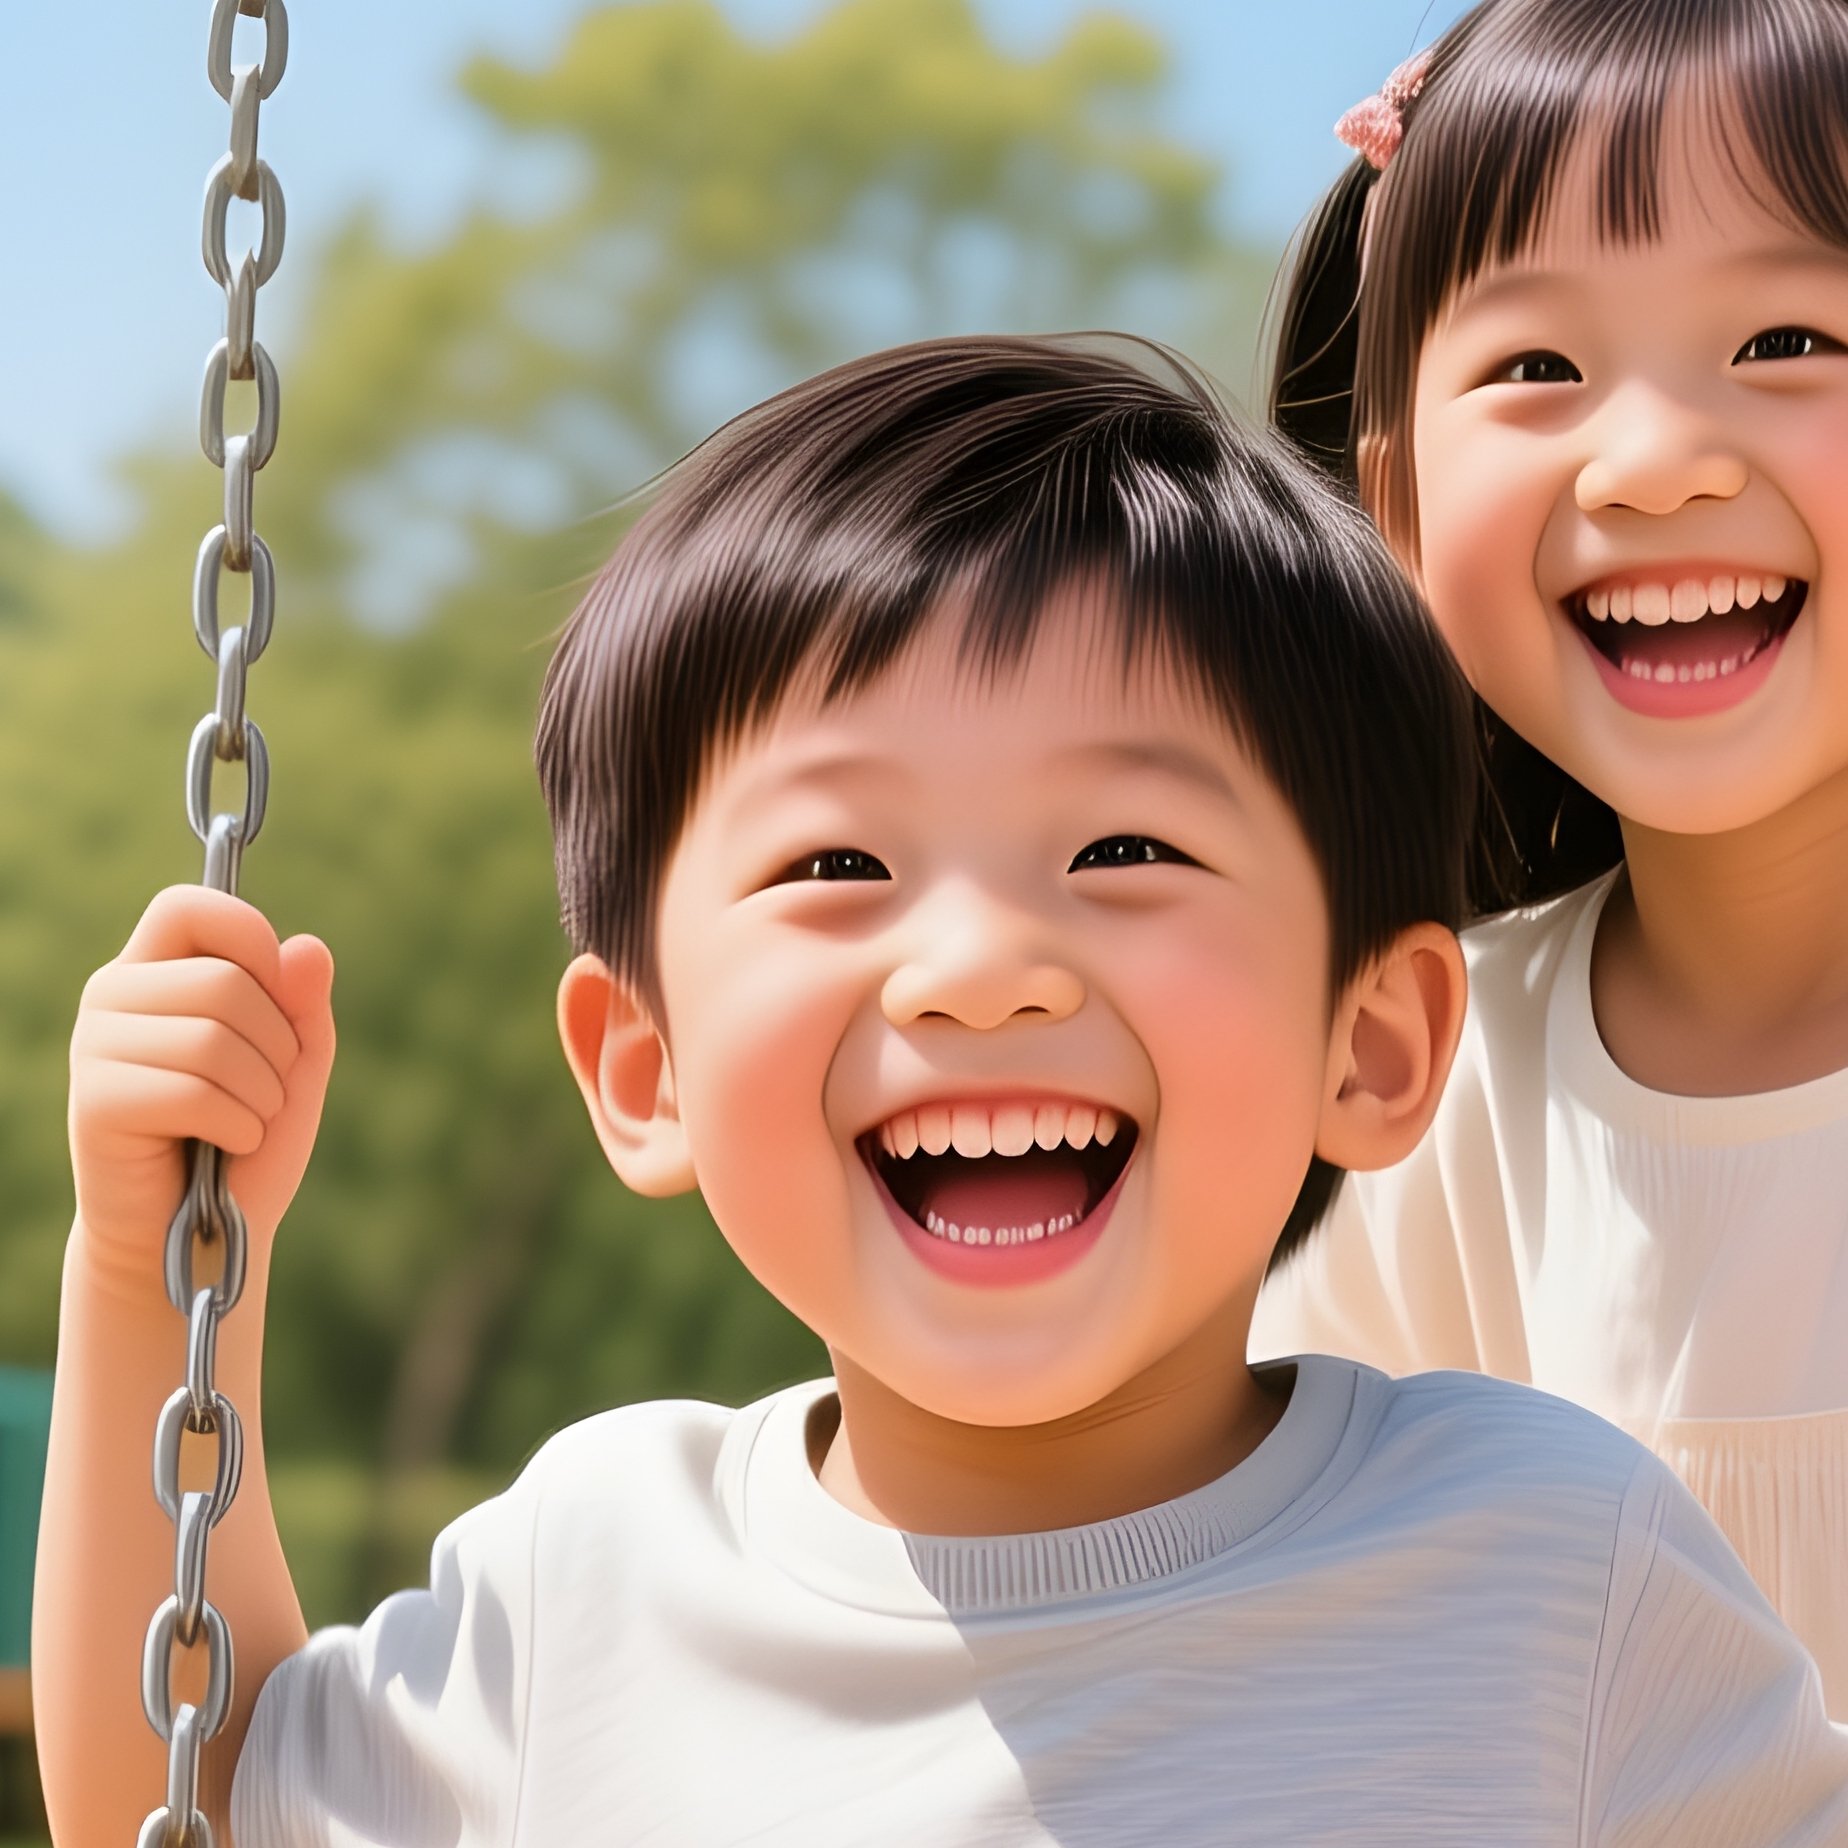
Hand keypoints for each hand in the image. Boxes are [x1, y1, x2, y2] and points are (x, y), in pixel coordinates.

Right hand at [68, 884, 335, 1270]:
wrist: (204, 1233)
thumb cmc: (248, 1136)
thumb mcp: (295, 1062)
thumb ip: (303, 1002)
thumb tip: (305, 947)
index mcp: (157, 967)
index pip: (190, 904)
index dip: (250, 939)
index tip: (275, 995)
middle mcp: (113, 994)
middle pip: (225, 979)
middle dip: (276, 1045)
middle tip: (264, 1090)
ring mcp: (94, 1046)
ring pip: (214, 1037)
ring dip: (261, 1094)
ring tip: (243, 1122)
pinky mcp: (92, 1101)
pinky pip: (193, 1091)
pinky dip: (237, 1126)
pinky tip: (225, 1146)